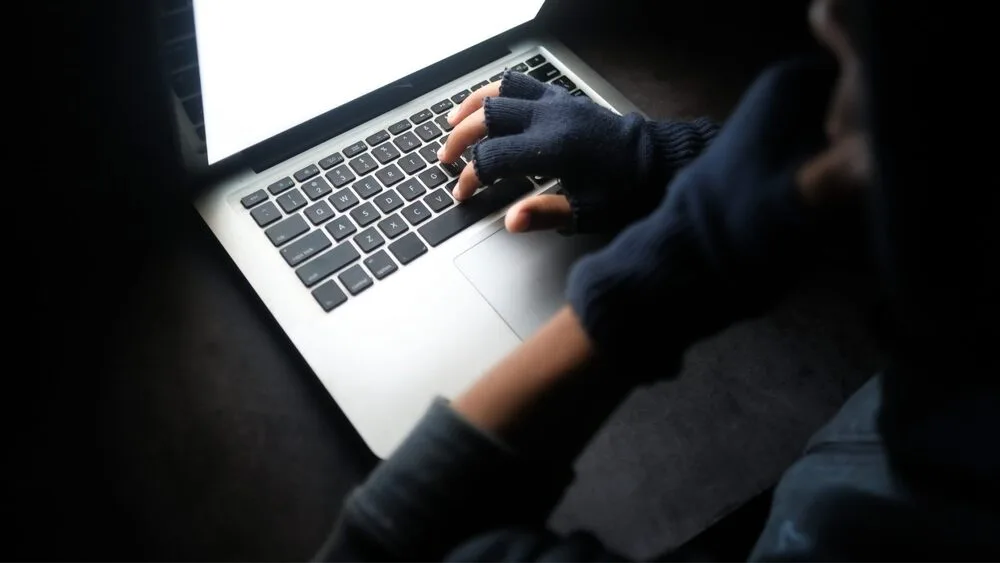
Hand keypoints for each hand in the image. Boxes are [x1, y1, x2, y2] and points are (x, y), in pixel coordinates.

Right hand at [438, 72, 716, 233]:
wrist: (659, 163)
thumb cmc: (625, 191)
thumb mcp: (587, 212)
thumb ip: (545, 214)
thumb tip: (510, 220)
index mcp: (552, 149)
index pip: (492, 159)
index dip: (470, 178)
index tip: (462, 194)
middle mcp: (550, 119)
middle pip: (487, 118)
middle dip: (460, 140)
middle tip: (445, 160)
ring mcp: (556, 103)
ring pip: (500, 91)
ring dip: (472, 107)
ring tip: (452, 123)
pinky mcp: (564, 98)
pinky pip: (521, 83)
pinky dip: (497, 93)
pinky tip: (488, 105)